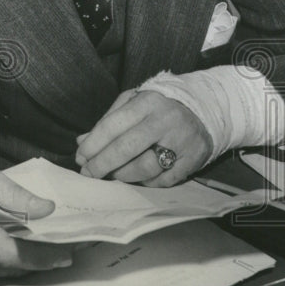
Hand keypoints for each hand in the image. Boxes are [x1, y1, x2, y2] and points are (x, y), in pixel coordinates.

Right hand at [0, 152, 72, 276]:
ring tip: (52, 252)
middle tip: (69, 250)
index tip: (66, 254)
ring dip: (27, 264)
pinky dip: (8, 263)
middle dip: (41, 261)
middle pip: (9, 266)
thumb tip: (46, 209)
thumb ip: (13, 194)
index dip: (40, 258)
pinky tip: (22, 252)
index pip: (10, 253)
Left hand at [74, 89, 212, 186]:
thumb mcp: (132, 102)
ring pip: (145, 167)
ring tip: (112, 175)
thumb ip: (108, 121)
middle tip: (88, 173)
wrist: (204, 109)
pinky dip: (147, 182)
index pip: (113, 125)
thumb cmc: (158, 107)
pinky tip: (137, 178)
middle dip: (102, 164)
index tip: (80, 157)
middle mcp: (164, 121)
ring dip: (123, 175)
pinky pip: (164, 180)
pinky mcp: (194, 159)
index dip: (93, 144)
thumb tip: (82, 141)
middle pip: (126, 148)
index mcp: (146, 102)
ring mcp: (181, 141)